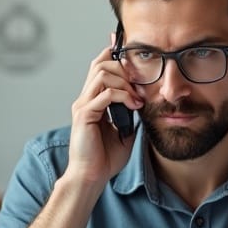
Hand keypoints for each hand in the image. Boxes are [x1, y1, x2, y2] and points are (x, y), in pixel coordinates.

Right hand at [64, 42, 140, 186]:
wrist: (91, 177)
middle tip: (140, 86)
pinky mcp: (84, 115)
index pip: (99, 66)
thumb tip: (145, 101)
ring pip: (102, 74)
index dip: (113, 54)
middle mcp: (85, 99)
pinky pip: (105, 94)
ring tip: (137, 98)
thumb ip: (131, 113)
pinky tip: (133, 106)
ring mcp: (83, 106)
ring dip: (125, 82)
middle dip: (124, 69)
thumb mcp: (125, 130)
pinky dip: (122, 96)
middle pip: (100, 64)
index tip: (129, 49)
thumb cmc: (105, 158)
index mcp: (92, 100)